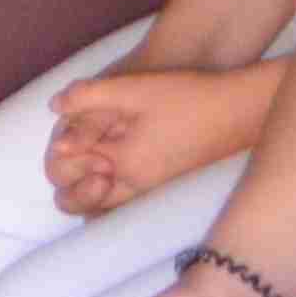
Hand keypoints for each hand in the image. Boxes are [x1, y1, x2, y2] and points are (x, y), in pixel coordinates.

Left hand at [44, 66, 268, 216]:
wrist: (241, 109)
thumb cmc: (188, 97)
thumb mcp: (131, 88)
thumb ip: (86, 97)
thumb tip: (54, 107)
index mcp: (124, 166)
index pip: (67, 174)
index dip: (60, 152)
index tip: (69, 133)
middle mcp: (136, 187)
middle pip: (80, 203)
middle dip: (67, 179)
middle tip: (73, 150)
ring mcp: (152, 189)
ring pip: (102, 208)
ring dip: (86, 188)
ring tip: (90, 157)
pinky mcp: (163, 185)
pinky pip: (123, 201)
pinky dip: (107, 192)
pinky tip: (110, 164)